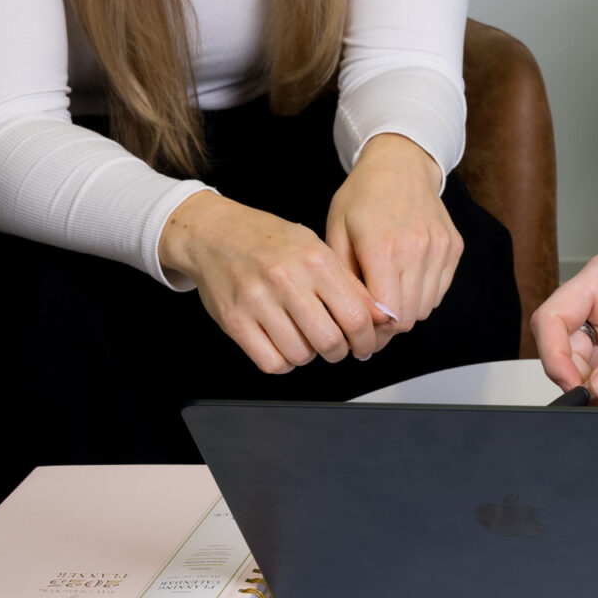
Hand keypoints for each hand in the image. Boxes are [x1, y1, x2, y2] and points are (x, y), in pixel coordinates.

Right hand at [159, 191, 391, 373]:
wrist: (215, 234)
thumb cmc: (270, 241)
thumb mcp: (317, 250)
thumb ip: (350, 285)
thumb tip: (382, 318)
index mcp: (315, 260)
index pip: (356, 316)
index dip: (366, 340)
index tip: (364, 345)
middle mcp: (286, 279)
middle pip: (329, 341)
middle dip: (339, 352)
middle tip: (336, 347)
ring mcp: (257, 301)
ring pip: (300, 355)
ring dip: (309, 356)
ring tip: (305, 340)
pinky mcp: (234, 320)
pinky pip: (270, 362)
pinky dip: (283, 362)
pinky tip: (283, 346)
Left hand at [327, 133, 462, 335]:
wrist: (400, 163)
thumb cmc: (361, 196)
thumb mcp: (336, 232)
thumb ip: (345, 279)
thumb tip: (356, 321)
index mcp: (382, 248)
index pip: (385, 315)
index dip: (370, 329)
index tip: (358, 328)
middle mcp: (417, 249)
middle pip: (406, 317)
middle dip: (387, 327)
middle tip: (370, 321)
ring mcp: (439, 248)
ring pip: (425, 308)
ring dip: (405, 312)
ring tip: (387, 298)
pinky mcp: (453, 247)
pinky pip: (439, 292)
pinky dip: (422, 295)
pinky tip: (405, 280)